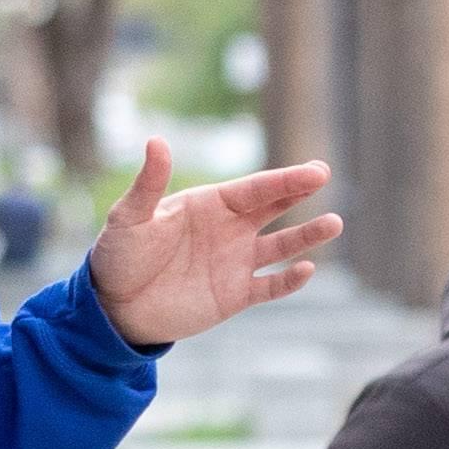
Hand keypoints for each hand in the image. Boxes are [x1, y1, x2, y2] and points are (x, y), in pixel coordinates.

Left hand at [85, 136, 344, 349]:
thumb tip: (156, 141)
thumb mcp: (129, 217)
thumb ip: (149, 183)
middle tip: (325, 175)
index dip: (286, 180)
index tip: (316, 171)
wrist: (114, 307)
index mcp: (209, 205)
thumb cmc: (119, 256)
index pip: (255, 189)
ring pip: (282, 246)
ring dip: (307, 236)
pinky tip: (307, 269)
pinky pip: (271, 286)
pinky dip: (290, 280)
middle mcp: (229, 230)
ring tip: (334, 223)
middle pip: (274, 207)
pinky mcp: (236, 295)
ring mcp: (235, 263)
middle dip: (299, 192)